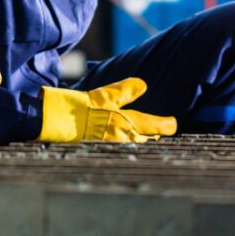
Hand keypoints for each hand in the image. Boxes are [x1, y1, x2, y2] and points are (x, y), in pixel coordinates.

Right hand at [38, 77, 176, 142]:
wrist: (62, 121)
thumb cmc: (85, 107)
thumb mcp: (108, 94)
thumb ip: (127, 90)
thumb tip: (143, 85)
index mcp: (128, 123)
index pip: (154, 126)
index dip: (166, 125)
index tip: (172, 124)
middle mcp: (124, 139)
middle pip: (147, 140)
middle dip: (154, 135)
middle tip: (159, 131)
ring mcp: (114, 147)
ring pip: (135, 145)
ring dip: (142, 140)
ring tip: (145, 137)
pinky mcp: (103, 150)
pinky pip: (122, 148)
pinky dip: (127, 144)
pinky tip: (124, 141)